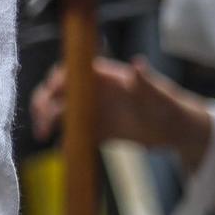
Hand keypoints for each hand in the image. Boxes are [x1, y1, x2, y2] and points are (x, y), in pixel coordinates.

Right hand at [31, 57, 214, 167]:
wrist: (174, 131)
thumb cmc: (168, 105)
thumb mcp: (158, 93)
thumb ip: (146, 80)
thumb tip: (138, 64)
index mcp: (105, 75)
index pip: (73, 71)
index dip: (58, 80)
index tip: (51, 94)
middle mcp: (94, 91)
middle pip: (59, 90)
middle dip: (44, 100)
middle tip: (41, 119)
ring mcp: (93, 110)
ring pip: (60, 110)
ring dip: (47, 119)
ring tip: (42, 134)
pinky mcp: (95, 130)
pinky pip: (72, 132)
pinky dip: (62, 139)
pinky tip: (59, 150)